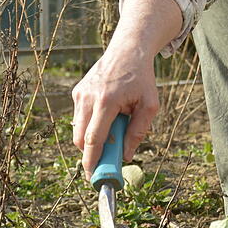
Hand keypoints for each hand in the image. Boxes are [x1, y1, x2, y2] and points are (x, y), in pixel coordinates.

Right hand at [72, 43, 158, 177]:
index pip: (94, 138)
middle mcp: (88, 97)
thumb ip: (138, 131)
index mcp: (107, 101)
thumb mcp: (150, 105)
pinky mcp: (77, 92)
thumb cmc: (142, 79)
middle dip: (89, 154)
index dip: (91, 160)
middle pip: (80, 138)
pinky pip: (79, 117)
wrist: (128, 51)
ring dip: (90, 139)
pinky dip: (90, 125)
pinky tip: (106, 117)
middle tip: (103, 163)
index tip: (92, 176)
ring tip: (111, 133)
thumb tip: (127, 156)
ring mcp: (80, 94)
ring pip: (77, 129)